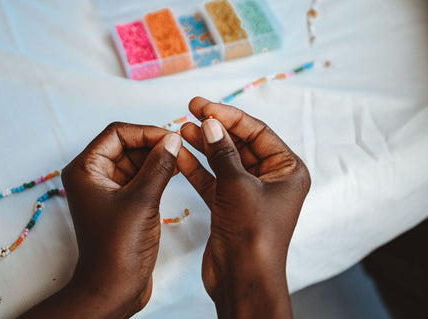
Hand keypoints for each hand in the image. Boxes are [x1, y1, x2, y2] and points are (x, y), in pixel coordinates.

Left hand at [22, 123, 181, 318]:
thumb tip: (173, 140)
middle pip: (126, 145)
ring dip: (157, 158)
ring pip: (135, 161)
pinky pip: (140, 177)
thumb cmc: (118, 248)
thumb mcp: (142, 201)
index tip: (171, 137)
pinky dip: (156, 172)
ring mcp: (107, 189)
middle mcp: (93, 176)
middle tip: (180, 147)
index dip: (145, 132)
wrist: (114, 288)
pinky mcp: (121, 202)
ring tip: (182, 158)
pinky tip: (176, 170)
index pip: (117, 134)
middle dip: (153, 144)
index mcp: (86, 170)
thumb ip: (159, 166)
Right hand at [177, 97, 310, 318]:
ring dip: (203, 146)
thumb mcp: (238, 185)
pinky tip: (180, 155)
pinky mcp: (230, 206)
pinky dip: (197, 168)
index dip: (229, 116)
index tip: (203, 106)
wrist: (243, 279)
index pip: (257, 132)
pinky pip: (213, 180)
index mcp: (288, 170)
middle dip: (214, 129)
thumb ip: (222, 152)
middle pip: (239, 144)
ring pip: (224, 161)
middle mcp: (271, 179)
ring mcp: (249, 193)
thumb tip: (210, 124)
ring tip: (181, 129)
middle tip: (190, 111)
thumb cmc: (253, 235)